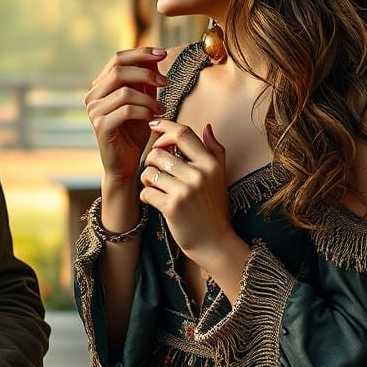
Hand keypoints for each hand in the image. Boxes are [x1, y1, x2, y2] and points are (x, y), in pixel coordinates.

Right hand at [86, 48, 168, 182]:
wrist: (126, 165)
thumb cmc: (134, 133)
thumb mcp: (143, 101)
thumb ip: (146, 81)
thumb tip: (155, 56)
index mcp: (100, 86)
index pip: (117, 59)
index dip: (140, 53)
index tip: (163, 53)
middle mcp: (92, 96)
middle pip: (118, 70)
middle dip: (146, 73)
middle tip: (166, 82)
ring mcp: (94, 111)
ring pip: (124, 91)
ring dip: (149, 98)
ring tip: (162, 108)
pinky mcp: (101, 126)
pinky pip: (126, 110)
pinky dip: (145, 111)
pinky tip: (155, 117)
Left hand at [141, 120, 237, 262]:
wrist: (214, 242)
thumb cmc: (213, 207)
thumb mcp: (219, 176)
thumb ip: (215, 150)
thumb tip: (207, 126)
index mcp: (210, 163)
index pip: (183, 133)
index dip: (164, 126)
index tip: (152, 124)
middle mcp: (199, 175)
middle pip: (158, 153)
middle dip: (151, 160)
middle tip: (156, 171)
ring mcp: (185, 191)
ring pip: (148, 172)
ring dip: (147, 180)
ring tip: (157, 187)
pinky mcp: (172, 207)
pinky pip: (146, 192)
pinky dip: (146, 197)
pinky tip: (156, 202)